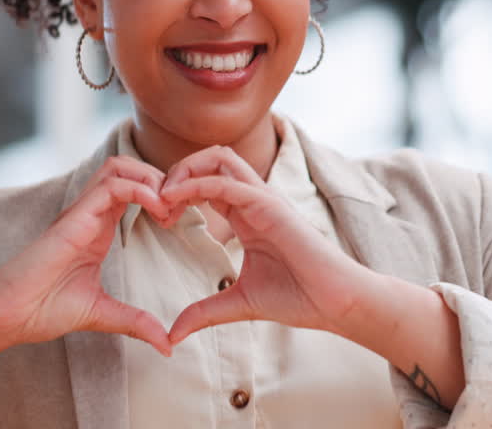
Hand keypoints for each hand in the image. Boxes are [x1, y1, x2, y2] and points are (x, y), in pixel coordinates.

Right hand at [0, 155, 174, 355]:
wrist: (7, 313)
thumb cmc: (43, 308)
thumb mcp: (102, 313)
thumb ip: (135, 322)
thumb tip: (167, 344)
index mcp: (98, 227)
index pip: (133, 188)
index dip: (161, 194)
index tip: (179, 219)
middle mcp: (91, 213)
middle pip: (129, 168)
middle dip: (161, 178)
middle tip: (179, 208)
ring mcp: (81, 212)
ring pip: (120, 167)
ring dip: (151, 178)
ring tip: (168, 207)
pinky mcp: (74, 218)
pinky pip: (110, 186)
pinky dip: (139, 189)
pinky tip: (155, 208)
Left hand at [159, 145, 375, 345]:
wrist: (336, 302)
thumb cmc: (299, 297)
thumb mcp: (238, 304)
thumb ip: (205, 312)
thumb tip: (172, 333)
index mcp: (246, 215)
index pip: (207, 182)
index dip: (177, 193)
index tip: (159, 218)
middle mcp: (254, 201)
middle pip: (211, 159)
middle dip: (177, 172)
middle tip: (155, 201)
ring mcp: (264, 200)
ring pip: (220, 158)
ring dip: (185, 170)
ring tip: (163, 196)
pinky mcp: (272, 206)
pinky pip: (230, 183)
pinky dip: (198, 184)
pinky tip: (175, 200)